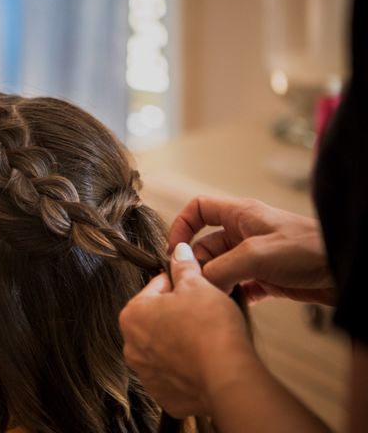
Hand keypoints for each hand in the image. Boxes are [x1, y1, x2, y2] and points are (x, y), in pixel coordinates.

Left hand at [119, 243, 256, 417]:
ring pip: (164, 347)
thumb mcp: (197, 286)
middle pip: (156, 319)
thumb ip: (183, 267)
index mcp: (132, 315)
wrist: (227, 378)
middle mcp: (131, 346)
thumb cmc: (210, 329)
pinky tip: (204, 361)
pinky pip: (174, 374)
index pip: (155, 288)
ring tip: (206, 338)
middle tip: (203, 312)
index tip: (193, 287)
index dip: (178, 284)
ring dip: (180, 341)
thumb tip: (179, 251)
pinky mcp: (164, 395)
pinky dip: (186, 368)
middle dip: (176, 313)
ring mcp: (146, 373)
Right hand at [168, 196, 334, 304]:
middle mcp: (244, 233)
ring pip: (220, 269)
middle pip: (205, 246)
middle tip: (192, 287)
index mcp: (240, 215)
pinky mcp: (266, 277)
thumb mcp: (256, 255)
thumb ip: (221, 268)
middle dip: (197, 265)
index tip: (174, 250)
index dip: (182, 225)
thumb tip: (197, 284)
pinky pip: (239, 286)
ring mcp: (254, 256)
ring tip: (211, 300)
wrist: (344, 270)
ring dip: (214, 284)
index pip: (199, 209)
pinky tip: (232, 308)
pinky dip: (233, 296)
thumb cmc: (308, 249)